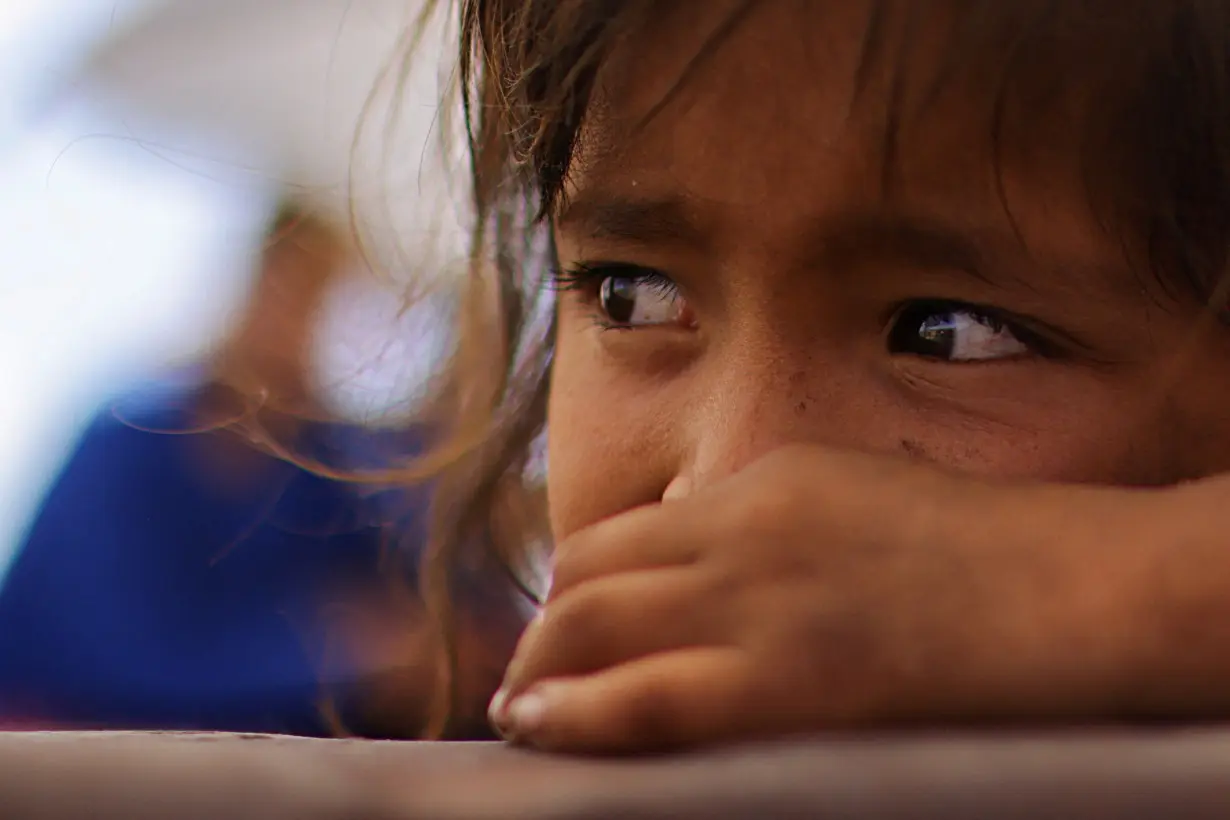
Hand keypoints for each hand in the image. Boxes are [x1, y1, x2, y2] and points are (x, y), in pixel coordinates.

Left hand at [488, 445, 1171, 752]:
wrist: (1087, 587)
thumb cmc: (1002, 556)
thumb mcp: (872, 504)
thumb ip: (786, 529)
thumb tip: (721, 565)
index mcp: (770, 480)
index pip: (630, 531)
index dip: (584, 587)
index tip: (570, 626)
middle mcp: (742, 527)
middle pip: (588, 571)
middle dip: (548, 627)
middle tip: (535, 675)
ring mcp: (757, 597)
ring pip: (591, 622)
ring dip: (543, 668)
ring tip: (528, 711)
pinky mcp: (784, 674)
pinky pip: (643, 695)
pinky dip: (574, 712)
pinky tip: (538, 727)